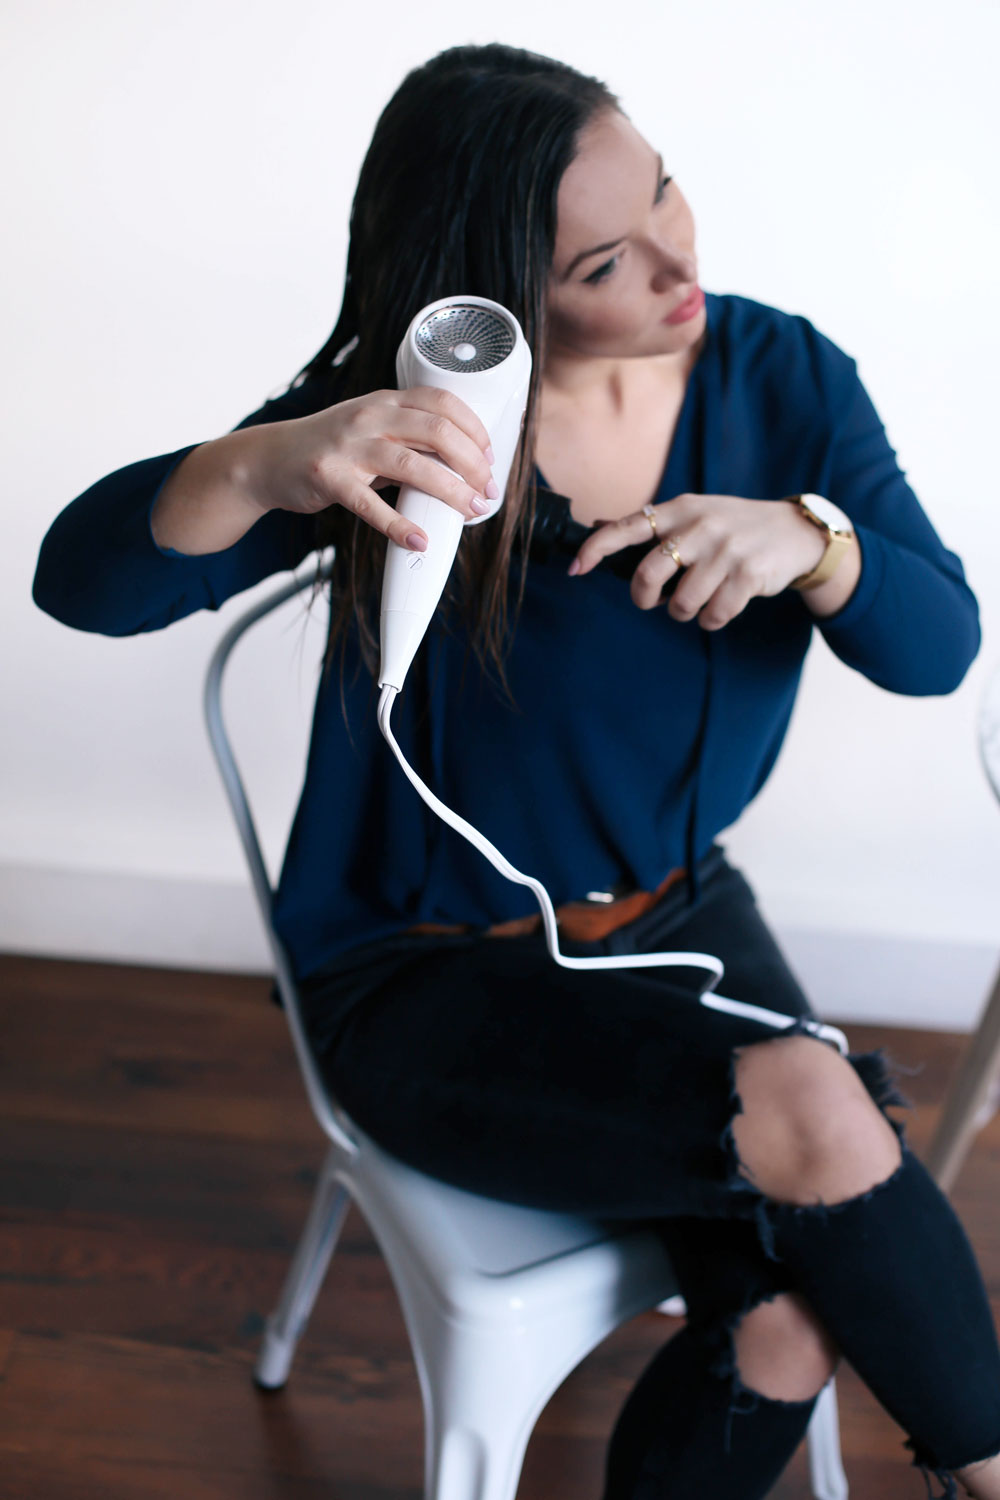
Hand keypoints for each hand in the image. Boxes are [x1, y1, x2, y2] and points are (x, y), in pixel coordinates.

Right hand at [246, 386, 497, 551]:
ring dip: (450, 491)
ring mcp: (348, 446)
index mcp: (384, 401)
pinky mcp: (329, 477)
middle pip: (437, 431)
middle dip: (472, 463)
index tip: (491, 457)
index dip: (475, 429)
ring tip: (471, 510)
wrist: (269, 459)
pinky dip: (399, 526)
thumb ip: (408, 442)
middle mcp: (369, 417)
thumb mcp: (370, 431)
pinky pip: (370, 505)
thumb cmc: (327, 447)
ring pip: (412, 465)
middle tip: (488, 490)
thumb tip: (457, 467)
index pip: (443, 402)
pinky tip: (419, 540)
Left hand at [567, 493, 827, 628]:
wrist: (794, 531)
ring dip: (683, 612)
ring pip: (681, 603)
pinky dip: (712, 620)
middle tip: (652, 601)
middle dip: (644, 597)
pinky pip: (713, 616)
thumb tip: (601, 529)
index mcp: (680, 509)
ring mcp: (725, 551)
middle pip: (649, 574)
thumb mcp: (696, 513)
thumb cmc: (734, 527)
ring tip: (696, 600)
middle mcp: (700, 526)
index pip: (628, 527)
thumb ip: (655, 525)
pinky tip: (722, 605)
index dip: (597, 549)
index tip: (576, 569)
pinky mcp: (748, 576)